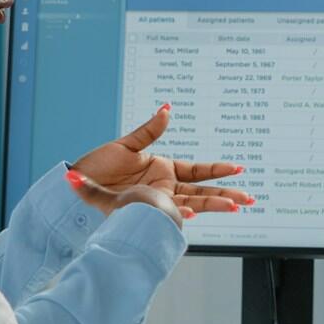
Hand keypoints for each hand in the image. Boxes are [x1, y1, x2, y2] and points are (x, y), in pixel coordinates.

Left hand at [71, 103, 255, 219]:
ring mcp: (155, 201)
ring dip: (212, 205)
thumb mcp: (125, 145)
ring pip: (191, 203)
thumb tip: (167, 109)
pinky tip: (196, 213)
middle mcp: (162, 186)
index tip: (237, 169)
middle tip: (249, 198)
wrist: (74, 186)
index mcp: (161, 168)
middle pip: (201, 190)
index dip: (217, 170)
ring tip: (235, 207)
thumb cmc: (95, 166)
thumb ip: (149, 131)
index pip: (196, 171)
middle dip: (225, 194)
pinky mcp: (144, 212)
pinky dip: (182, 212)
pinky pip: (168, 213)